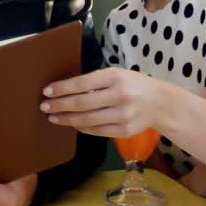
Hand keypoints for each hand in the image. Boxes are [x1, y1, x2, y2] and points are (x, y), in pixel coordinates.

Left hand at [40, 68, 172, 137]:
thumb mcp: (117, 75)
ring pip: (87, 119)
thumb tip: (65, 90)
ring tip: (53, 117)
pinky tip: (72, 124)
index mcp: (115, 76)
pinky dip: (81, 128)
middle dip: (60, 105)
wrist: (161, 103)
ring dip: (67, 119)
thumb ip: (96, 81)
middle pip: (82, 103)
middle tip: (44, 106)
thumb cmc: (134, 85)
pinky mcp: (124, 131)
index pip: (83, 83)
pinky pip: (96, 131)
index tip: (47, 91)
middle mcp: (119, 95)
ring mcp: (123, 115)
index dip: (62, 88)